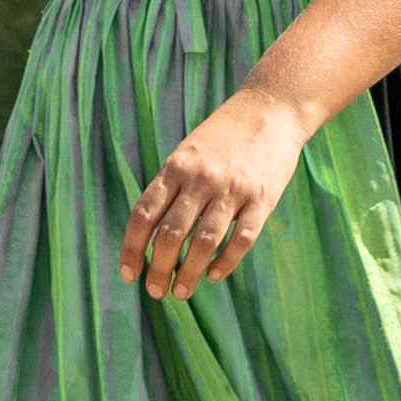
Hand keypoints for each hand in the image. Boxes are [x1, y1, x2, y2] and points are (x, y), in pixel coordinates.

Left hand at [123, 90, 323, 303]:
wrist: (271, 109)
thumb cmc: (223, 136)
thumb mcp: (187, 152)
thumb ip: (170, 188)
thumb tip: (149, 235)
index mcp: (177, 167)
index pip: (144, 214)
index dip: (132, 249)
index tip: (129, 274)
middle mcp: (201, 179)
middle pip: (171, 234)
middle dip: (159, 269)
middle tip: (156, 292)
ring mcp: (233, 189)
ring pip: (204, 243)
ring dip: (189, 273)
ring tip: (181, 292)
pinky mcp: (262, 199)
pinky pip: (241, 240)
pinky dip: (225, 263)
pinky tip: (214, 275)